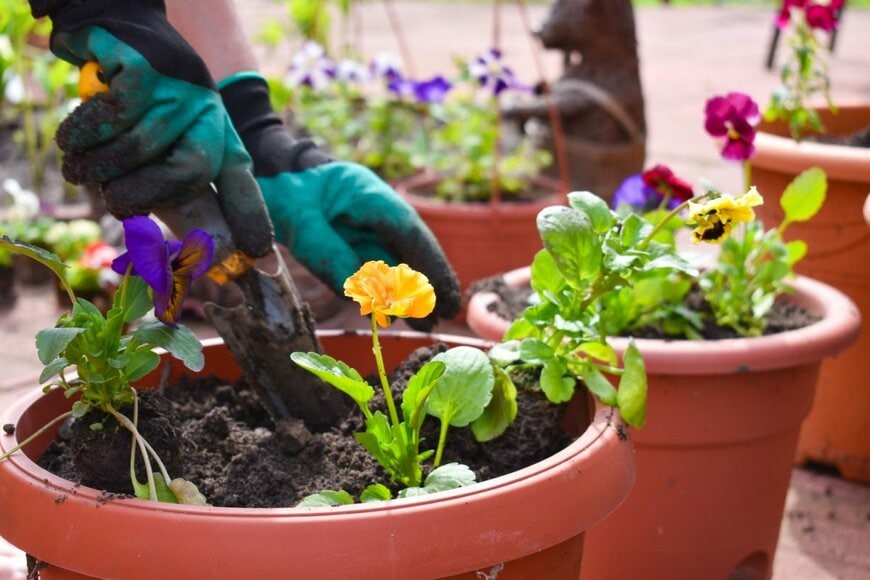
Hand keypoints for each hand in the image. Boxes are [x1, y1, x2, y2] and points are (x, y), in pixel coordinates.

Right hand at [32, 0, 271, 257]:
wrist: (125, 35)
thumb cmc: (145, 109)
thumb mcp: (168, 147)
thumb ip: (171, 197)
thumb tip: (163, 264)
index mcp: (221, 143)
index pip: (243, 186)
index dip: (251, 220)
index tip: (262, 258)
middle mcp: (210, 119)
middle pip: (187, 176)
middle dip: (138, 197)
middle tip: (113, 201)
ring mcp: (181, 94)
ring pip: (133, 151)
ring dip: (95, 167)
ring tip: (80, 164)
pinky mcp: (147, 73)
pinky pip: (105, 121)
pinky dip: (79, 136)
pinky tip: (73, 137)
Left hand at [220, 76, 460, 327]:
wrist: (273, 180)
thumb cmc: (284, 194)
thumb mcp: (298, 222)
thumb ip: (327, 253)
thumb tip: (359, 289)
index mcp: (366, 193)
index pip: (407, 229)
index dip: (429, 260)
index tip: (443, 289)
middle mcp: (377, 209)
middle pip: (413, 246)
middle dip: (428, 279)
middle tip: (443, 312)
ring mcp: (371, 224)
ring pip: (402, 258)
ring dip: (413, 290)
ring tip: (426, 320)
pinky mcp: (363, 239)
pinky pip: (384, 266)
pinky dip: (394, 289)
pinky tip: (403, 312)